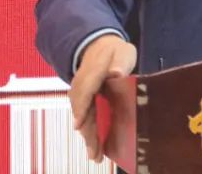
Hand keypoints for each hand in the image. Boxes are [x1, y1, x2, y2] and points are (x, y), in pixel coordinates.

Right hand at [70, 34, 137, 161]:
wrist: (98, 46)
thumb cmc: (114, 51)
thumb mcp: (122, 51)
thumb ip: (120, 61)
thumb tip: (116, 73)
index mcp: (94, 70)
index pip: (86, 89)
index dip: (82, 107)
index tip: (79, 125)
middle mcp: (83, 83)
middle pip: (81, 108)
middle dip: (86, 130)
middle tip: (94, 152)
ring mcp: (80, 91)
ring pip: (81, 114)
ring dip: (86, 134)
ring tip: (94, 154)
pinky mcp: (82, 99)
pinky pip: (83, 115)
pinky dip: (87, 130)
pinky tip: (93, 144)